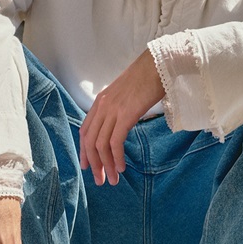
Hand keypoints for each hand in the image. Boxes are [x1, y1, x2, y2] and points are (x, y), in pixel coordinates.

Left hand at [79, 49, 163, 184]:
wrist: (158, 63)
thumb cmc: (148, 78)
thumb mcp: (126, 94)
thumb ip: (119, 108)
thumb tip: (120, 124)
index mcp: (100, 102)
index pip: (85, 131)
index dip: (84, 151)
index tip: (88, 167)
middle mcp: (102, 106)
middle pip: (90, 142)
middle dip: (94, 164)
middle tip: (100, 180)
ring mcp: (112, 110)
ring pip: (101, 145)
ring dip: (106, 165)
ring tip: (113, 179)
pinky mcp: (125, 115)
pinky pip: (115, 143)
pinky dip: (116, 158)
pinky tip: (121, 167)